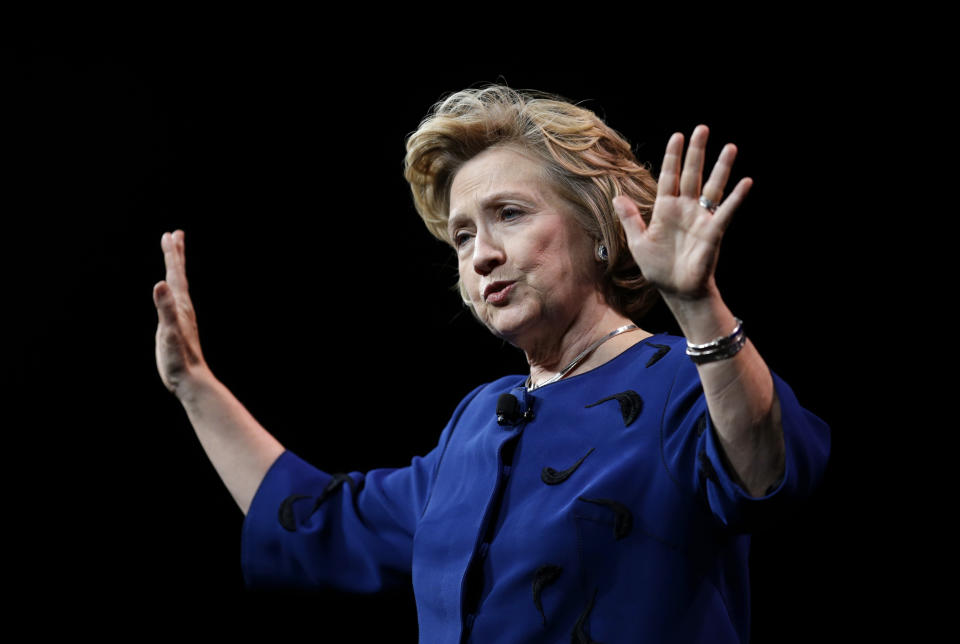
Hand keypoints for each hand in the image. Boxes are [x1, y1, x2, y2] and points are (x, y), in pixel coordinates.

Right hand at [153, 230, 209, 394]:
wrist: (190, 379)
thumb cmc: (179, 358)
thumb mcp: (168, 332)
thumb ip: (165, 308)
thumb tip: (160, 283)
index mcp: (180, 305)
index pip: (175, 274)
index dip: (172, 254)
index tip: (169, 235)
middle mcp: (183, 307)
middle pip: (179, 275)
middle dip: (176, 254)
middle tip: (175, 234)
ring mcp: (181, 316)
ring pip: (178, 285)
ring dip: (175, 268)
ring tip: (174, 255)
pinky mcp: (178, 326)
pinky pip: (175, 300)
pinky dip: (172, 289)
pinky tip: (170, 291)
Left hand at [614, 125, 751, 300]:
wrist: (676, 290)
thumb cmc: (658, 268)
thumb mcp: (638, 242)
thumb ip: (630, 218)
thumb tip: (617, 196)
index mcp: (665, 209)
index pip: (669, 176)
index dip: (673, 156)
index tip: (677, 135)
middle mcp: (685, 208)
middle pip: (691, 174)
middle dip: (696, 152)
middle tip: (702, 129)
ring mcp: (701, 218)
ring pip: (712, 187)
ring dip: (721, 168)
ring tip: (729, 147)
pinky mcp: (713, 231)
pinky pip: (726, 211)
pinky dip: (736, 198)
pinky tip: (745, 182)